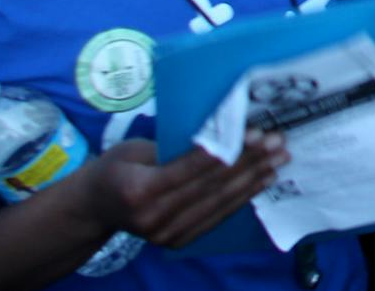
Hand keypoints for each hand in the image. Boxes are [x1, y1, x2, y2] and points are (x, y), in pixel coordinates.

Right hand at [89, 130, 285, 249]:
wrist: (94, 209)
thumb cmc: (115, 168)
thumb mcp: (135, 149)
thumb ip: (172, 147)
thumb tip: (219, 134)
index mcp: (140, 190)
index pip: (192, 169)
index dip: (226, 151)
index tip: (256, 132)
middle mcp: (154, 218)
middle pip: (211, 186)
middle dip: (250, 162)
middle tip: (278, 142)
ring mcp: (166, 235)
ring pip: (219, 203)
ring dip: (254, 180)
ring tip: (280, 159)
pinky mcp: (177, 241)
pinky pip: (216, 216)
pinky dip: (242, 197)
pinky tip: (262, 180)